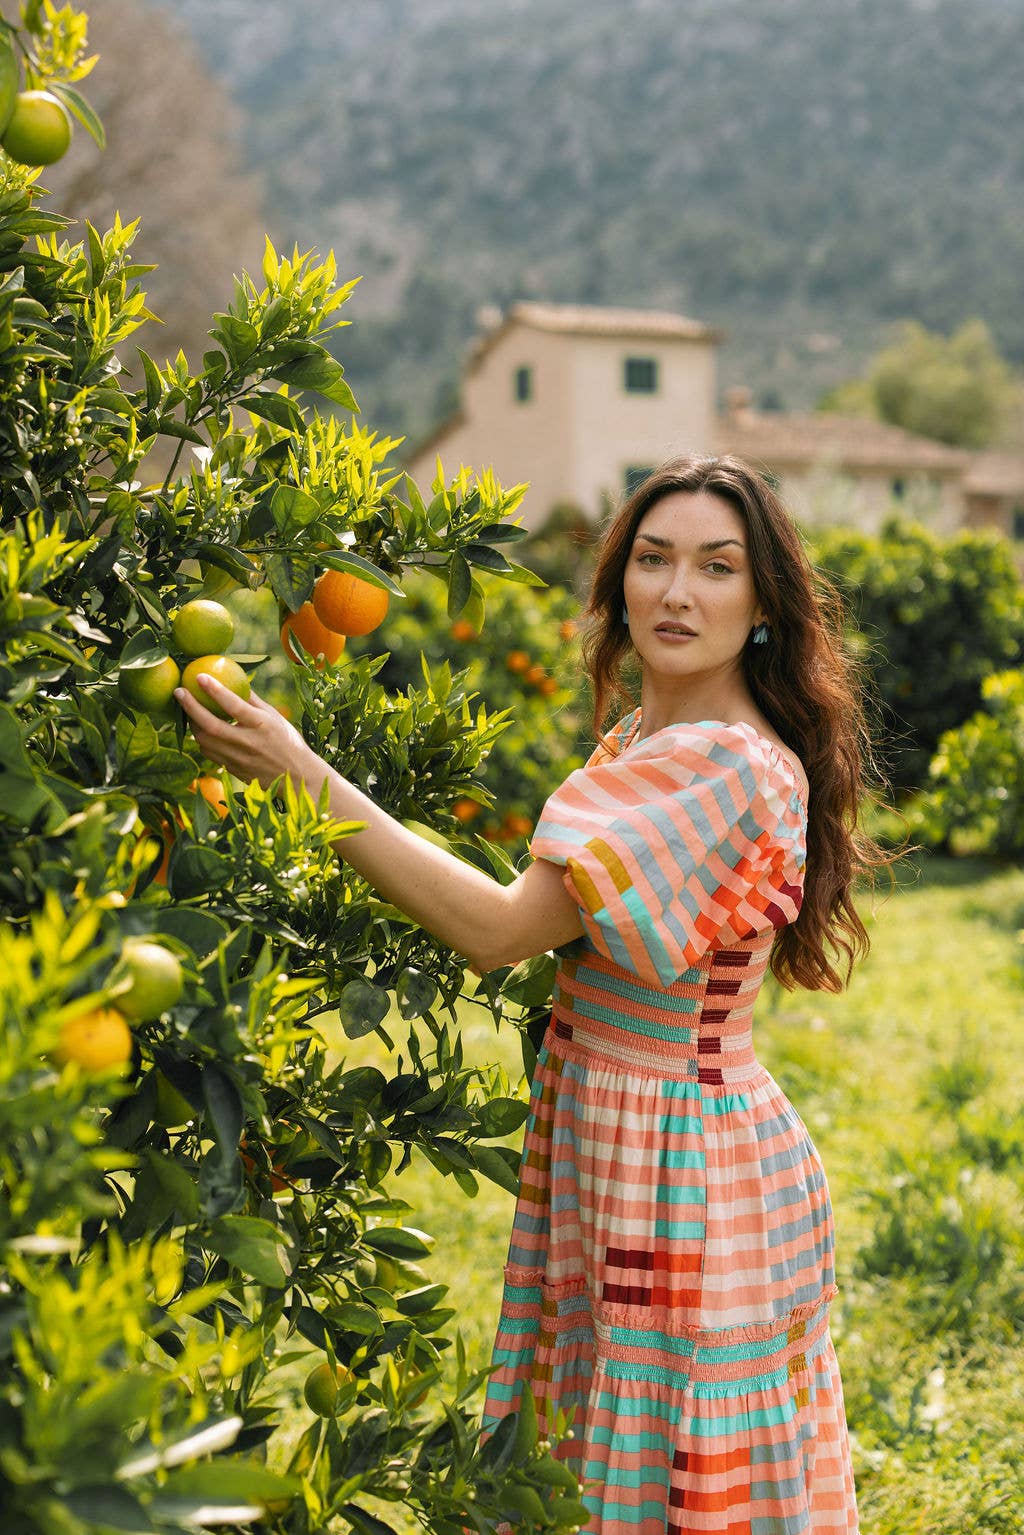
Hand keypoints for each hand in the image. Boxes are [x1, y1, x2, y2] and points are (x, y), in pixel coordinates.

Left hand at [173, 674, 323, 793]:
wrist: (296, 777)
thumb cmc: (287, 741)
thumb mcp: (275, 717)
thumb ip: (253, 700)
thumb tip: (234, 679)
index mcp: (262, 725)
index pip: (234, 705)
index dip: (214, 690)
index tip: (199, 676)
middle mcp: (248, 743)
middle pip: (210, 725)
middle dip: (190, 707)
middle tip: (178, 691)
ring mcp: (238, 759)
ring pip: (205, 741)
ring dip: (192, 724)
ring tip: (187, 709)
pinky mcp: (232, 769)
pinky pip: (209, 753)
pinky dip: (201, 739)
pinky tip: (200, 730)